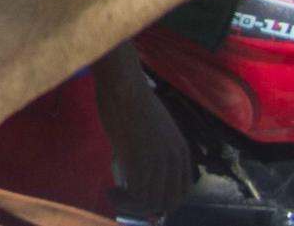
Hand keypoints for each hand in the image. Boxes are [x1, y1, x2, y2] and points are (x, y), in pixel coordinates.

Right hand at [93, 50, 190, 218]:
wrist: (124, 86)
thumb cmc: (131, 99)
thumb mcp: (152, 129)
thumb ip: (152, 150)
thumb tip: (136, 169)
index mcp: (181, 151)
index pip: (182, 190)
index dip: (164, 200)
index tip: (144, 199)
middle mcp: (175, 160)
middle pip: (168, 201)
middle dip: (146, 208)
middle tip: (125, 201)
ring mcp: (159, 162)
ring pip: (152, 202)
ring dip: (131, 206)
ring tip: (114, 197)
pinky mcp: (141, 162)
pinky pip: (138, 196)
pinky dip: (124, 201)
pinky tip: (111, 192)